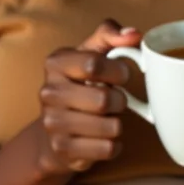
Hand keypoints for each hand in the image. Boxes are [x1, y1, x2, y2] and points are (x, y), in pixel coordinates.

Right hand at [37, 19, 141, 176]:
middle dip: (120, 101)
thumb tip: (134, 34)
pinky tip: (103, 137)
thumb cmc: (81, 82)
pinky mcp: (63, 150)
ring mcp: (53, 123)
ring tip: (107, 118)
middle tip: (116, 100)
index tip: (122, 75)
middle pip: (104, 100)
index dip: (118, 71)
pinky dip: (114, 144)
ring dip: (117, 123)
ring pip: (109, 127)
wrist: (55, 127)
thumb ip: (111, 35)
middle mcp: (49, 92)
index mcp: (56, 63)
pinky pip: (107, 149)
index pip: (94, 64)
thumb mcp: (91, 52)